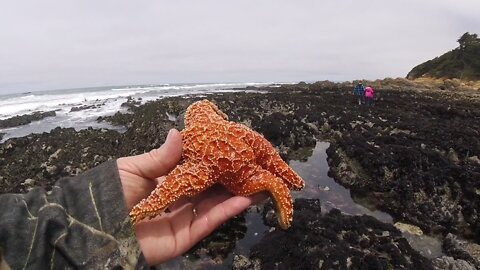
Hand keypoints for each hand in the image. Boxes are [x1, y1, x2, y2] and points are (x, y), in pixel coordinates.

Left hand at [116, 129, 265, 264]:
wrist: (95, 227)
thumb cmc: (111, 192)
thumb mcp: (134, 168)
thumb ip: (162, 156)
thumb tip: (179, 132)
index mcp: (165, 182)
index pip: (195, 171)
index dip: (213, 163)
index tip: (233, 152)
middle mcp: (177, 200)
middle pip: (209, 190)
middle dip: (231, 180)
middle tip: (254, 168)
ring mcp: (181, 219)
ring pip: (214, 206)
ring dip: (237, 196)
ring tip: (259, 183)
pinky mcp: (183, 238)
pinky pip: (208, 223)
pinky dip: (227, 212)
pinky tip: (245, 199)